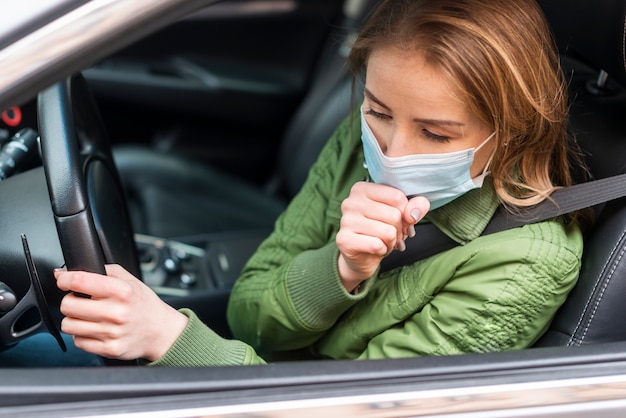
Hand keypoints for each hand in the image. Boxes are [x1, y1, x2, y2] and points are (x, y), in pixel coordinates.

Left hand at [54, 264, 187, 361]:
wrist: (160, 331)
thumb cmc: (143, 304)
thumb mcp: (130, 280)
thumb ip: (102, 271)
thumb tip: (64, 273)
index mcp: (121, 291)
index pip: (80, 281)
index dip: (65, 279)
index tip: (64, 281)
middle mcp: (116, 312)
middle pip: (68, 305)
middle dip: (70, 301)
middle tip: (81, 301)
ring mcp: (112, 332)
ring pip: (68, 325)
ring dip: (74, 320)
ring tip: (88, 317)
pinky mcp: (109, 349)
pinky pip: (78, 342)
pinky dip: (83, 336)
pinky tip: (96, 330)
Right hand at [336, 181, 428, 290]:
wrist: (362, 256)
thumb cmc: (382, 229)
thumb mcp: (403, 214)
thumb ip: (416, 205)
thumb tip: (412, 214)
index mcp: (362, 188)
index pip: (398, 197)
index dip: (406, 213)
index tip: (400, 220)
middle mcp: (350, 202)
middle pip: (394, 215)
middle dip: (399, 230)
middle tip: (390, 234)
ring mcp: (345, 221)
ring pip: (388, 232)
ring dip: (391, 242)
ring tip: (382, 241)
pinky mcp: (344, 240)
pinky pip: (377, 245)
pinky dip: (382, 250)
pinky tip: (375, 249)